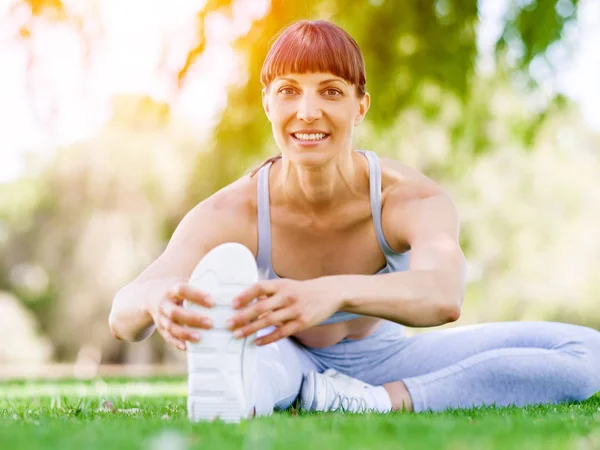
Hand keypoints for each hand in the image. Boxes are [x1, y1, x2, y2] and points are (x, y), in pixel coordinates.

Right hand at [148, 281, 213, 350]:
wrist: (150, 295)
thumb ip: (198, 285)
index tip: (212, 302)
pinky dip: (176, 342)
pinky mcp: (160, 328)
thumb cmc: (175, 289)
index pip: (182, 290)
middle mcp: (164, 303)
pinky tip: (186, 347)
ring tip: (199, 337)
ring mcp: (160, 317)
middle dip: (193, 319)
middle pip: (175, 312)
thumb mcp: (183, 281)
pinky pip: (167, 337)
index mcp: (171, 289)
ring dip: (185, 333)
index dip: (197, 296)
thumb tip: (222, 287)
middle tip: (210, 323)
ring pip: (171, 327)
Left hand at [226, 278, 341, 345]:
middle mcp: (287, 296)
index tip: (232, 304)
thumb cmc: (303, 290)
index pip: (259, 288)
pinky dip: (268, 338)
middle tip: (228, 324)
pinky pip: (281, 332)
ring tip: (237, 335)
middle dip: (242, 316)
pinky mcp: (302, 322)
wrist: (330, 293)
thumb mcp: (287, 285)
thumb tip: (249, 302)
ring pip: (269, 321)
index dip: (245, 295)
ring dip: (251, 329)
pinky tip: (257, 342)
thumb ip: (270, 293)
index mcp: (281, 284)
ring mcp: (295, 310)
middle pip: (261, 307)